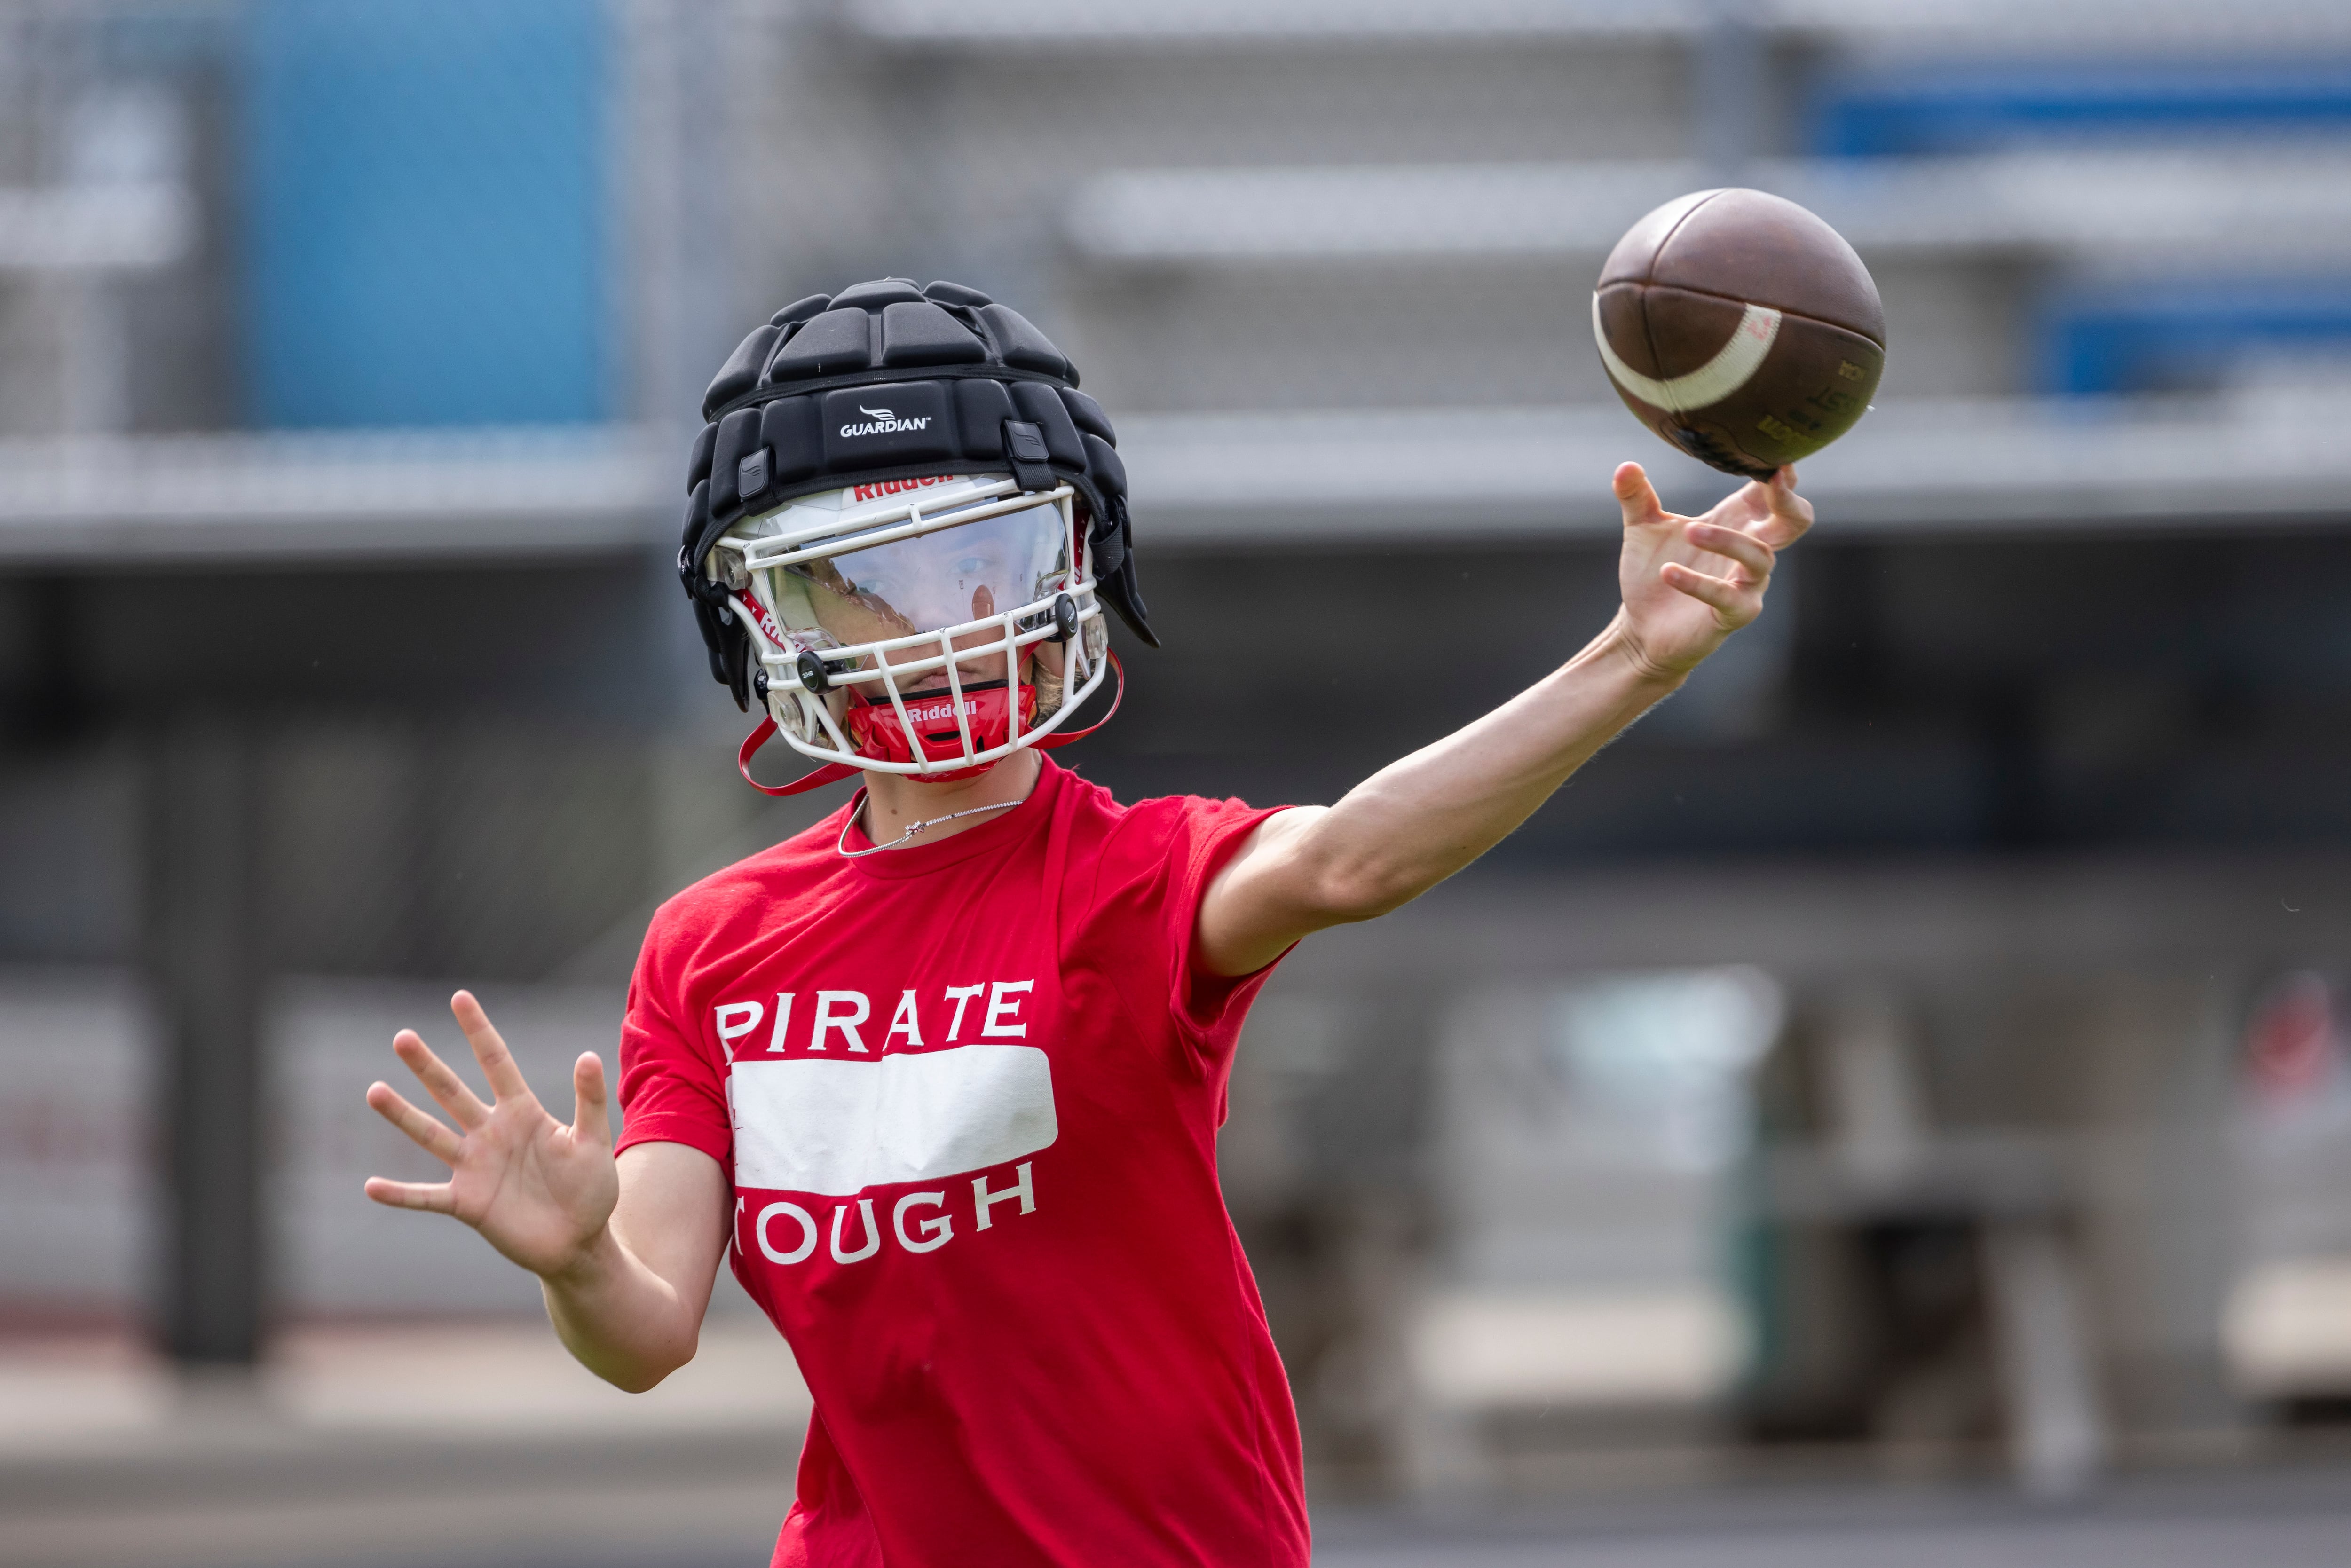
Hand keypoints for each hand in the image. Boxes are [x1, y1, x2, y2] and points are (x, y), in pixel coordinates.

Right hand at [363, 990, 618, 1281]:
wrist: (580, 1242)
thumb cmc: (591, 1190)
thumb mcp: (593, 1141)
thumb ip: (588, 1100)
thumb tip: (587, 1054)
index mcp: (522, 1113)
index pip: (496, 1062)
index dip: (478, 1031)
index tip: (460, 997)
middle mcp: (491, 1133)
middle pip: (452, 1092)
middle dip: (428, 1065)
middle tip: (402, 1036)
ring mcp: (475, 1167)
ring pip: (431, 1135)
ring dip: (403, 1116)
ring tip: (374, 1091)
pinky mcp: (467, 1204)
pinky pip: (426, 1197)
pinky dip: (400, 1194)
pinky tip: (371, 1186)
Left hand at [1610, 461, 1811, 678]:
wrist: (1641, 626)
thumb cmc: (1654, 572)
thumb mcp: (1641, 529)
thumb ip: (1635, 497)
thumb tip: (1625, 466)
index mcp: (1736, 520)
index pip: (1771, 491)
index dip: (1778, 472)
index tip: (1772, 451)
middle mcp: (1751, 549)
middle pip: (1795, 521)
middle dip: (1788, 500)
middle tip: (1772, 480)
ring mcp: (1748, 583)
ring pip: (1760, 556)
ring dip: (1726, 540)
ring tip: (1689, 531)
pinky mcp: (1736, 614)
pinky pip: (1728, 596)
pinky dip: (1698, 583)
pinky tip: (1668, 573)